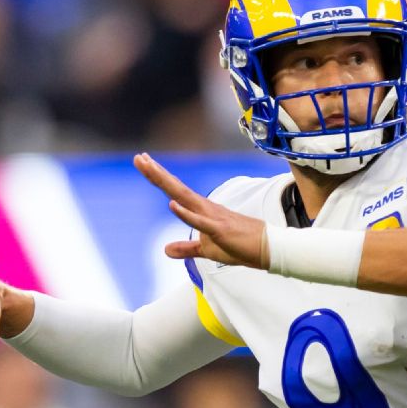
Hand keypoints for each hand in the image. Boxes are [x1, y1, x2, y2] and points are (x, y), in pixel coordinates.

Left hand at [133, 153, 266, 268]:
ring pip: (184, 197)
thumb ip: (187, 248)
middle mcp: (205, 208)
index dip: (158, 178)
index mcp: (201, 211)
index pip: (175, 192)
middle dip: (156, 173)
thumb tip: (165, 249)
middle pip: (175, 188)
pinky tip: (172, 204)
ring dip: (166, 183)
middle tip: (139, 157)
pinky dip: (185, 213)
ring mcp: (212, 217)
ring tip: (149, 168)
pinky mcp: (220, 230)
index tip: (144, 162)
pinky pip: (200, 221)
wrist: (268, 248)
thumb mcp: (207, 250)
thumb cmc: (240, 246)